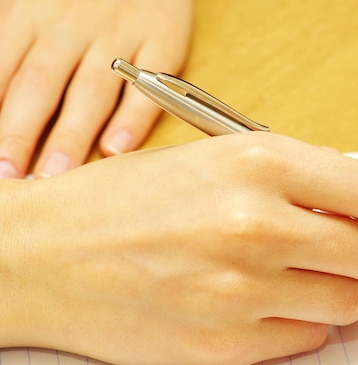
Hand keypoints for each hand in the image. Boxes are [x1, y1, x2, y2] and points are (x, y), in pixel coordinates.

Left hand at [0, 0, 192, 178]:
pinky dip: (134, 118)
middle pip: (41, 84)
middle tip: (10, 174)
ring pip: (91, 90)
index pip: (3, 71)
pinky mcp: (161, 42)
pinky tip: (118, 149)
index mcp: (33, 14)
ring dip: (72, 133)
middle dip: (21, 131)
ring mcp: (119, 37)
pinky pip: (146, 85)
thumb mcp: (31, 2)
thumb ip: (10, 43)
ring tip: (57, 172)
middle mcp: (72, 28)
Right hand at [0, 133, 357, 364]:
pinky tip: (265, 302)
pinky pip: (308, 341)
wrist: (45, 255)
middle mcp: (257, 225)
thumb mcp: (219, 159)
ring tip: (303, 275)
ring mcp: (242, 291)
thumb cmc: (130, 200)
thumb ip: (305, 183)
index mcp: (260, 162)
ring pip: (352, 307)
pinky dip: (305, 323)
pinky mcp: (226, 345)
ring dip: (346, 293)